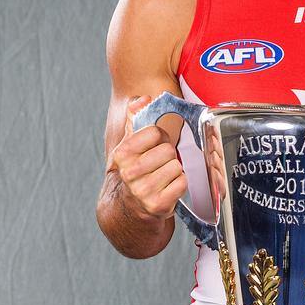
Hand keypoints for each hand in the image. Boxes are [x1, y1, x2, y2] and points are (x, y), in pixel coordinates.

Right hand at [107, 96, 187, 219]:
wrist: (130, 206)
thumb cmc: (136, 169)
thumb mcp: (130, 143)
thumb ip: (134, 116)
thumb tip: (142, 99)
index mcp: (122, 154)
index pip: (155, 132)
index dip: (161, 137)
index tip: (155, 145)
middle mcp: (130, 173)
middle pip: (168, 150)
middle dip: (169, 155)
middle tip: (161, 163)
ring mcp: (143, 191)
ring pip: (176, 166)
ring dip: (175, 170)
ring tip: (164, 176)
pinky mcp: (158, 205)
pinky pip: (182, 183)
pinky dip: (180, 184)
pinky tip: (168, 187)